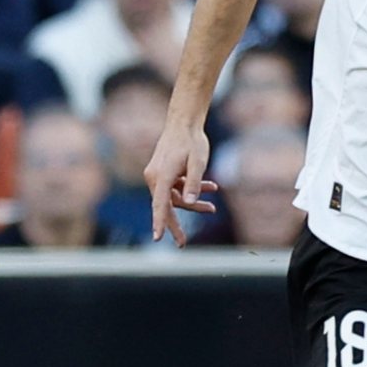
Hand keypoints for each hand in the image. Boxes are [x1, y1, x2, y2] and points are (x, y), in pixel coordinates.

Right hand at [143, 122, 218, 243]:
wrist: (183, 123)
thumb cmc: (192, 141)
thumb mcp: (198, 162)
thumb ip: (194, 183)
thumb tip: (190, 203)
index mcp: (161, 176)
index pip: (159, 204)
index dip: (159, 222)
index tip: (158, 238)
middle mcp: (154, 178)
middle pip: (165, 206)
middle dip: (175, 225)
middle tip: (183, 244)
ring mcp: (156, 176)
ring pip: (173, 198)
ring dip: (192, 203)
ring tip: (213, 209)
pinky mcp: (162, 173)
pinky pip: (174, 189)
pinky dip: (189, 190)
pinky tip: (211, 188)